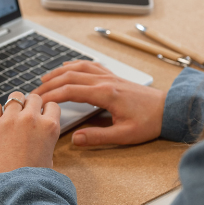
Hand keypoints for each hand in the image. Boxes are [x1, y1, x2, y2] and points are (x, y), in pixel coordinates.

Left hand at [0, 92, 60, 178]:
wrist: (10, 192)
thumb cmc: (31, 181)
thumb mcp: (48, 158)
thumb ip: (45, 140)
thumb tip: (38, 134)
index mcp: (49, 127)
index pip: (51, 105)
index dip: (45, 111)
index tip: (40, 116)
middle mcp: (31, 119)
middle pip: (33, 97)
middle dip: (30, 105)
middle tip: (24, 117)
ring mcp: (10, 120)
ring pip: (14, 96)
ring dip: (13, 105)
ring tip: (10, 116)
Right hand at [33, 61, 166, 147]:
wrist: (169, 109)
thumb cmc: (149, 122)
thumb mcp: (124, 136)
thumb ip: (98, 137)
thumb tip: (75, 139)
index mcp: (105, 94)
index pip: (70, 91)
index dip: (52, 95)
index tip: (38, 100)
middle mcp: (105, 81)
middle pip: (69, 77)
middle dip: (49, 84)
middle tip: (35, 92)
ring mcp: (109, 76)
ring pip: (78, 68)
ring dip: (59, 72)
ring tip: (45, 79)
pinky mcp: (113, 76)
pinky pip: (90, 66)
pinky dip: (75, 65)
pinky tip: (68, 67)